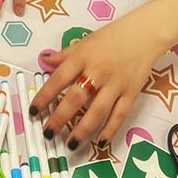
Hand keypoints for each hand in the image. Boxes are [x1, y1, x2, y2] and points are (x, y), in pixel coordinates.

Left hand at [29, 11, 167, 148]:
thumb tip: (44, 60)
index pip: (59, 79)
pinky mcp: (131, 93)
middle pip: (76, 98)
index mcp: (83, 56)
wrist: (144, 33)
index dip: (44, 96)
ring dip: (82, 130)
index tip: (34, 111)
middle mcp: (97, 71)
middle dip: (60, 118)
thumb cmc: (112, 36)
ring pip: (97, 111)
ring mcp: (115, 84)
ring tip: (70, 144)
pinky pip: (119, 115)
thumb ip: (65, 54)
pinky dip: (110, 130)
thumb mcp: (85, 41)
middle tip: (48, 133)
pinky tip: (99, 142)